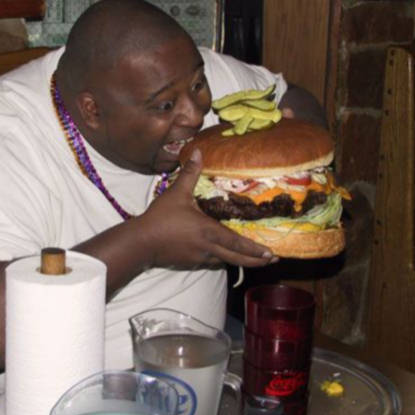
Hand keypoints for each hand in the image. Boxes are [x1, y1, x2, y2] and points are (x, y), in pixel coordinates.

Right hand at [137, 149, 276, 268]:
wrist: (141, 242)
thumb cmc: (160, 218)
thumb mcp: (176, 193)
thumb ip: (190, 173)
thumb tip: (199, 152)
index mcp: (208, 232)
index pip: (237, 244)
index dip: (255, 250)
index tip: (272, 254)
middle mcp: (208, 248)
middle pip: (237, 259)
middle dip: (256, 261)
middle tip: (272, 260)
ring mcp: (199, 258)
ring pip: (225, 261)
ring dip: (240, 260)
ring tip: (253, 257)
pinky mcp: (190, 262)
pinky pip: (211, 262)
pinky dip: (222, 259)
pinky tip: (224, 254)